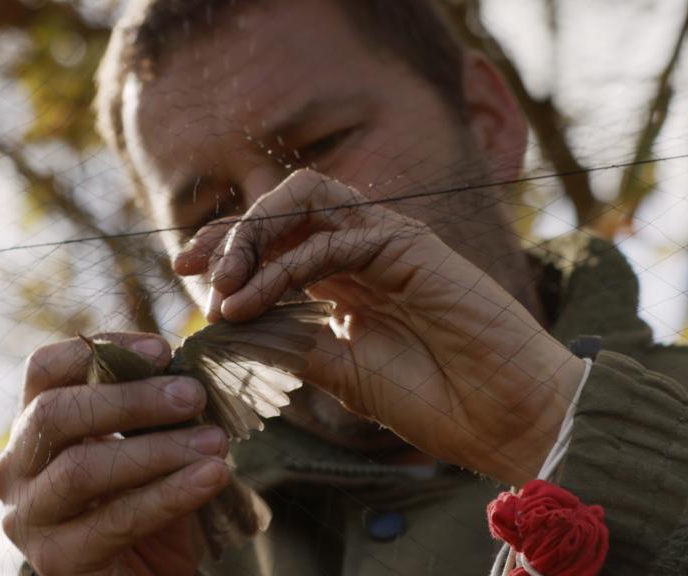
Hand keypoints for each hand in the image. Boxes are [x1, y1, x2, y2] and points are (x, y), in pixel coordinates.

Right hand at [0, 334, 229, 574]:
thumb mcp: (148, 447)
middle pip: (55, 414)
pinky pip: (114, 519)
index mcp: (33, 430)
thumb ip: (152, 411)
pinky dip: (169, 494)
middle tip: (193, 396)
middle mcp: (14, 470)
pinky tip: (211, 477)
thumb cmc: (147, 508)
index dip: (99, 352)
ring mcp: (28, 518)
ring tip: (215, 442)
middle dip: (130, 399)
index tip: (162, 349)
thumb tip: (184, 370)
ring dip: (157, 449)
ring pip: (82, 468)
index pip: (44, 371)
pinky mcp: (55, 561)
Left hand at [174, 169, 585, 485]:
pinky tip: (256, 300)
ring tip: (222, 288)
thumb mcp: (337, 372)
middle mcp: (362, 250)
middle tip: (191, 270)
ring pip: (305, 199)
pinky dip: (287, 263)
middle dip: (229, 233)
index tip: (183, 274)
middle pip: (282, 208)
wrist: (504, 419)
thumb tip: (219, 326)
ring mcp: (387, 242)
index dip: (226, 246)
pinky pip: (336, 235)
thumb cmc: (433, 400)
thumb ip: (287, 341)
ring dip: (253, 235)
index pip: (276, 240)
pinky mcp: (411, 245)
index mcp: (345, 278)